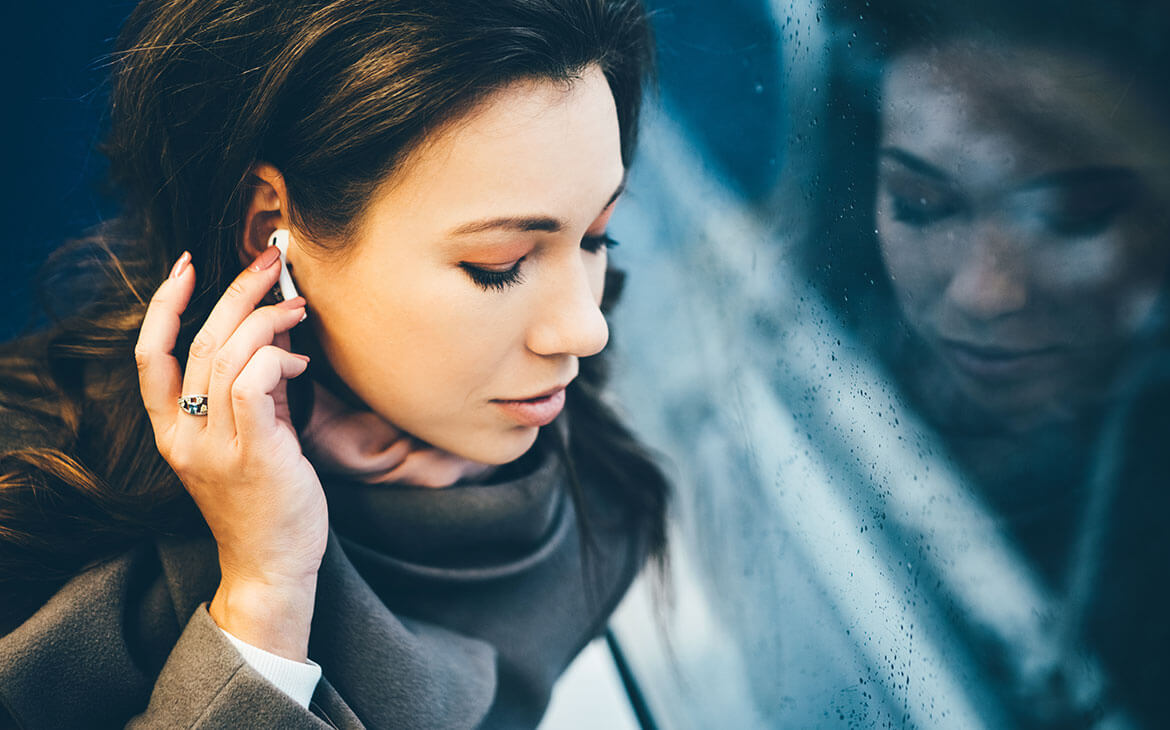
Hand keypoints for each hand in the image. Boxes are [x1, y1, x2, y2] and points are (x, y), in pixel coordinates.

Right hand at [134, 247, 326, 660]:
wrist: (271, 567)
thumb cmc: (263, 503)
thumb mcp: (243, 442)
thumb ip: (248, 394)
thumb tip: (272, 341)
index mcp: (171, 432)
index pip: (150, 356)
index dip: (165, 305)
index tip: (188, 266)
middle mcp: (184, 436)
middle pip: (201, 342)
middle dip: (237, 291)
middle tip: (270, 262)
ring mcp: (216, 446)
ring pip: (230, 355)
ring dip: (269, 319)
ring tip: (299, 311)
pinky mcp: (255, 454)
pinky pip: (256, 382)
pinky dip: (280, 359)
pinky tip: (302, 364)